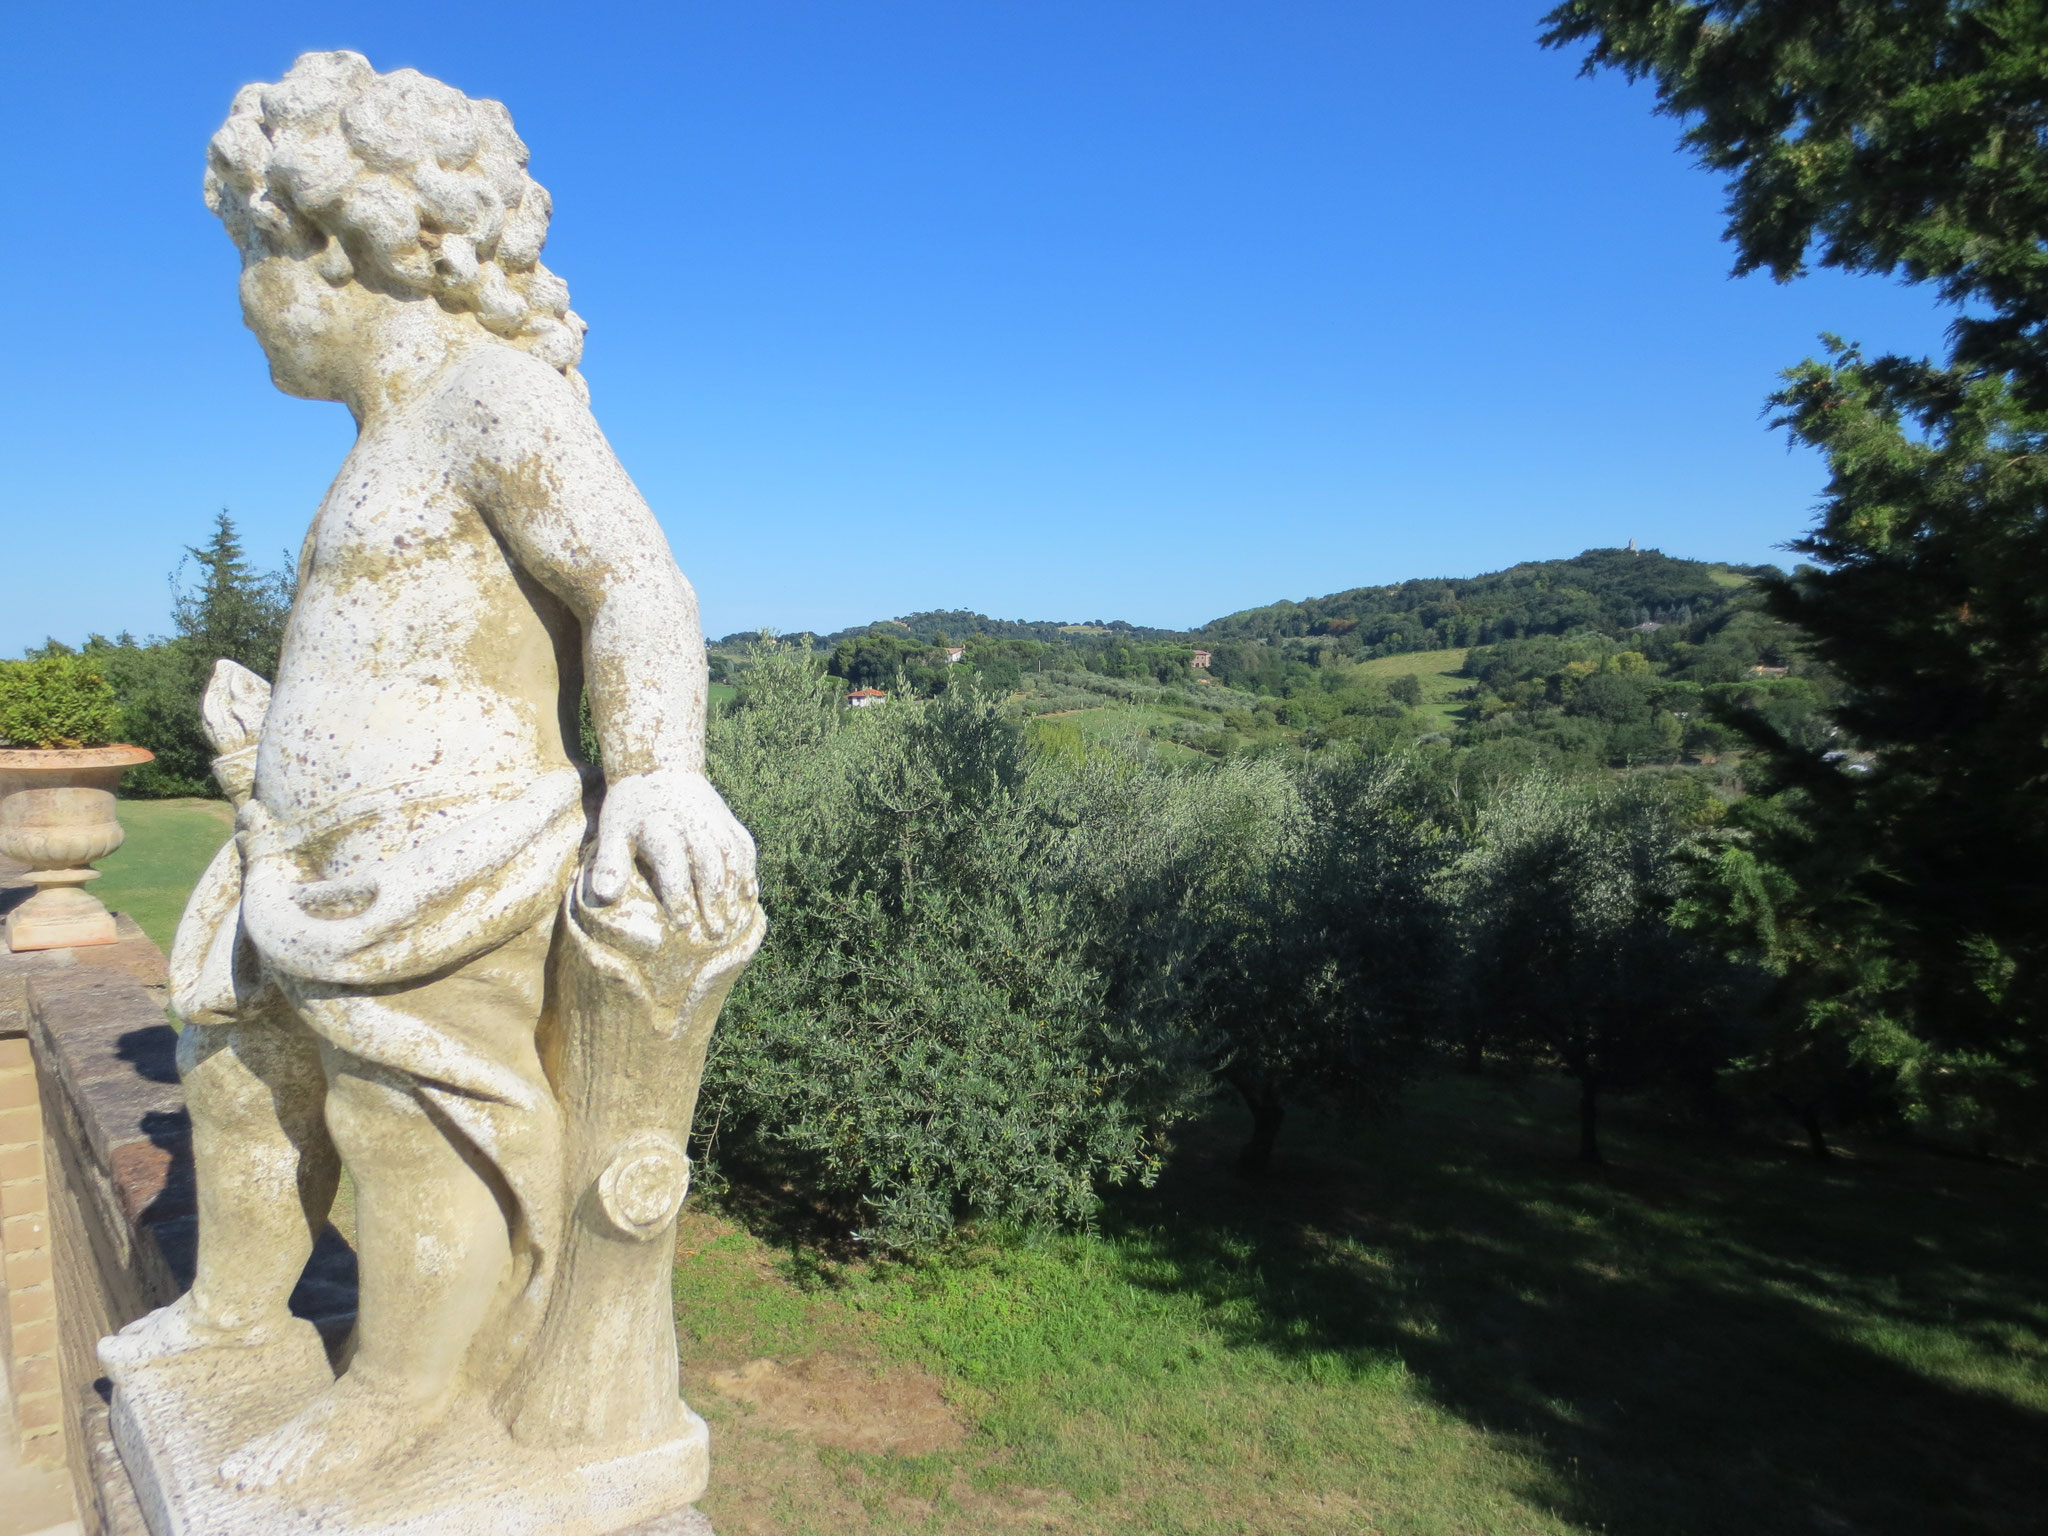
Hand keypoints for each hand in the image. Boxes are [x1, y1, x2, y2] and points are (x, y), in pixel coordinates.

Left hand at [586, 767, 757, 939]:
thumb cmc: (631, 807)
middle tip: (715, 935)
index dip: (680, 901)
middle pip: (709, 869)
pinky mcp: (728, 820)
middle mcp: (693, 826)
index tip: (683, 927)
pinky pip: (745, 847)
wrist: (658, 765)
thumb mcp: (612, 831)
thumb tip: (605, 897)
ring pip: (732, 859)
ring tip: (734, 920)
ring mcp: (715, 821)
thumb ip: (609, 864)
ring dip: (734, 891)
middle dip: (713, 904)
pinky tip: (749, 895)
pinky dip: (749, 871)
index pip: (674, 872)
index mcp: (662, 832)